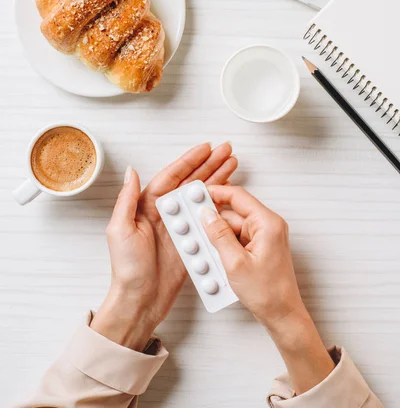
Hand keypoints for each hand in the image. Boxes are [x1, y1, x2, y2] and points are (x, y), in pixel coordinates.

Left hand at [91, 143, 236, 351]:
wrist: (140, 301)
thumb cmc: (127, 269)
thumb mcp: (120, 230)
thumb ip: (127, 199)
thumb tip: (132, 171)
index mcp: (148, 206)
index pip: (172, 176)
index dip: (190, 160)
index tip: (206, 148)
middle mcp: (166, 213)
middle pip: (192, 182)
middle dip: (210, 165)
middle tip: (227, 151)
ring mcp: (181, 227)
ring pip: (202, 197)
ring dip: (218, 180)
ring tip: (233, 164)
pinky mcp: (192, 242)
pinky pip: (208, 220)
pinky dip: (220, 206)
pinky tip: (230, 195)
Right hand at [202, 185, 333, 394]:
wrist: (282, 315)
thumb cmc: (268, 293)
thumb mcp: (235, 263)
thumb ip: (218, 235)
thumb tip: (206, 215)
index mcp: (267, 223)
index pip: (237, 196)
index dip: (215, 193)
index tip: (196, 195)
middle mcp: (267, 226)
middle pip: (232, 213)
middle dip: (212, 222)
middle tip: (193, 227)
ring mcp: (263, 237)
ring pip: (231, 228)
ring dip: (216, 238)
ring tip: (205, 252)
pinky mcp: (258, 247)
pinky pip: (236, 239)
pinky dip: (223, 247)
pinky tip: (214, 259)